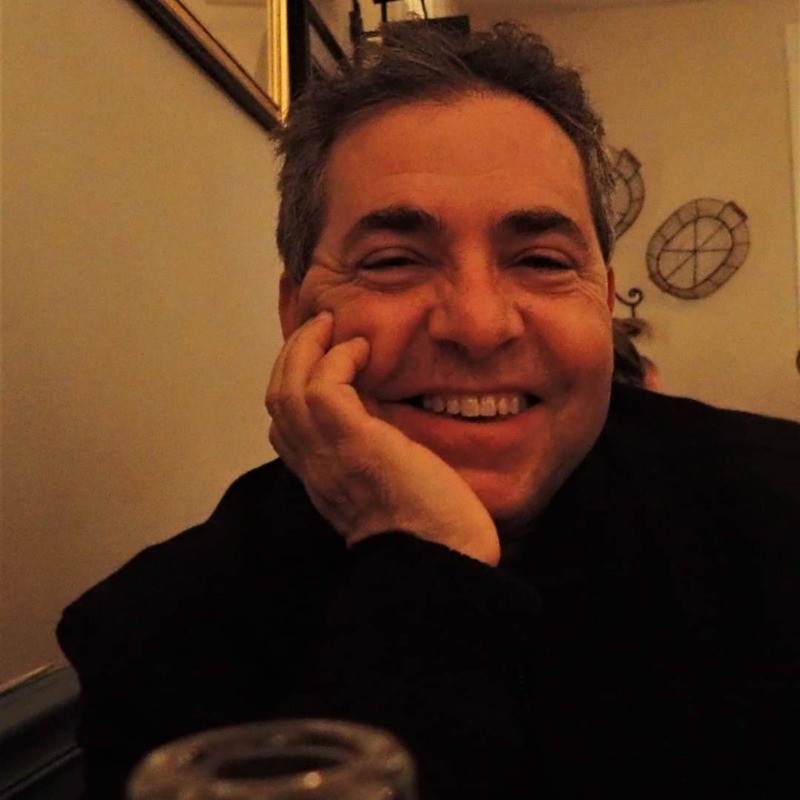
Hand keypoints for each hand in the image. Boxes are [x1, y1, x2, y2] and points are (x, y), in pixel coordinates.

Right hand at [266, 312, 499, 565]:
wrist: (444, 561)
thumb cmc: (433, 530)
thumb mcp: (393, 482)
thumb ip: (378, 450)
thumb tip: (387, 411)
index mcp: (324, 479)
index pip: (286, 426)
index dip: (294, 386)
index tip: (321, 358)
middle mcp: (315, 467)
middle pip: (276, 399)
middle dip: (293, 356)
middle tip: (320, 327)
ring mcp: (328, 455)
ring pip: (287, 388)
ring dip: (307, 347)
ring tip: (333, 326)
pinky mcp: (352, 443)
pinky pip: (322, 387)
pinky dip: (336, 359)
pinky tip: (362, 350)